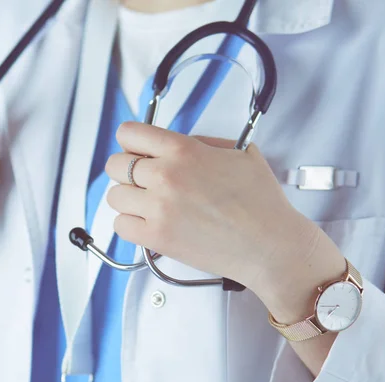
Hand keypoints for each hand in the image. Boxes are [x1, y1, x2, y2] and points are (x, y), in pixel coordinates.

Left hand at [105, 122, 323, 300]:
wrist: (270, 244)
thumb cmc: (260, 203)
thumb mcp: (238, 152)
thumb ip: (200, 143)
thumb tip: (173, 144)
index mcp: (183, 150)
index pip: (129, 134)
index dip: (131, 141)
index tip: (136, 150)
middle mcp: (166, 176)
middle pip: (115, 165)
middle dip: (127, 171)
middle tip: (143, 180)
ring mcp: (159, 208)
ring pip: (114, 196)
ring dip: (128, 199)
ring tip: (148, 204)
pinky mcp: (157, 237)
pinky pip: (120, 226)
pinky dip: (130, 224)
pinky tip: (148, 223)